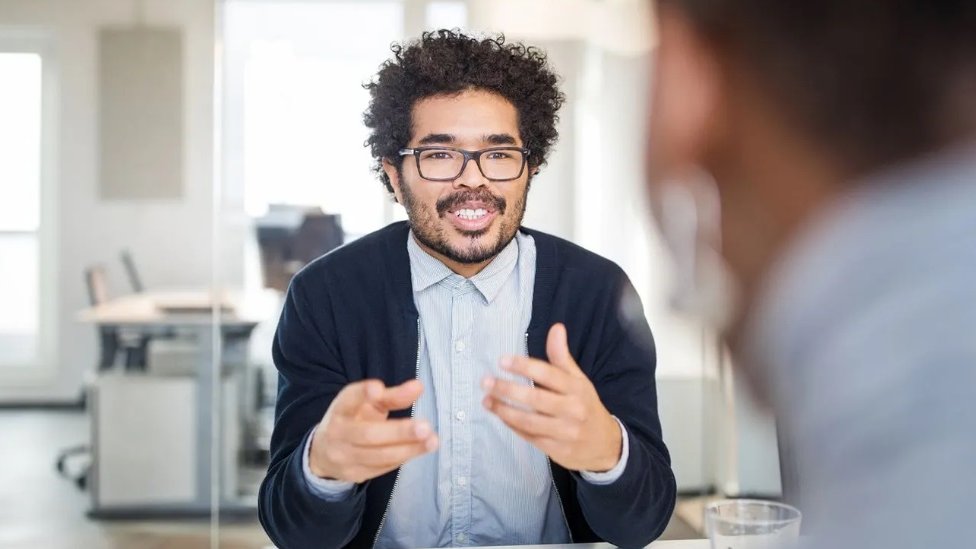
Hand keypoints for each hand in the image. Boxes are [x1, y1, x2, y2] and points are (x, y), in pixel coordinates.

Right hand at [309, 379, 438, 483]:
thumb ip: (392, 395)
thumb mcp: (367, 403)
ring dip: (409, 449)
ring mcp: (345, 457)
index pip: (349, 399)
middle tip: (425, 427)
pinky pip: (384, 467)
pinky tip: (420, 449)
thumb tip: (419, 387)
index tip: (378, 389)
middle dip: (399, 432)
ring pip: (380, 456)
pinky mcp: (355, 474)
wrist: (323, 453)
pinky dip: (404, 457)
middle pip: (368, 435)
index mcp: (341, 409)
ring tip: (432, 441)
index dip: (363, 394)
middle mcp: (338, 433)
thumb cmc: (353, 420)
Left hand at [481, 323, 621, 471]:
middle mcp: (572, 410)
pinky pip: (529, 437)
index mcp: (577, 389)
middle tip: (486, 381)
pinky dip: (511, 426)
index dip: (524, 367)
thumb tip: (556, 328)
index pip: (549, 374)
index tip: (502, 361)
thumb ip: (562, 357)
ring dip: (504, 410)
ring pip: (528, 421)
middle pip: (535, 399)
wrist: (606, 446)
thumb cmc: (586, 406)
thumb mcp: (579, 380)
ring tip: (486, 399)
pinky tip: (499, 415)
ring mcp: (564, 432)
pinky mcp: (556, 450)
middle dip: (507, 389)